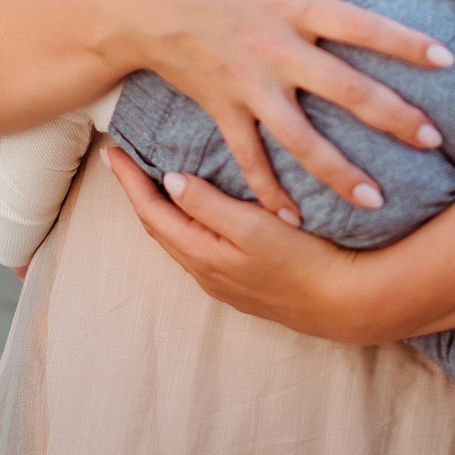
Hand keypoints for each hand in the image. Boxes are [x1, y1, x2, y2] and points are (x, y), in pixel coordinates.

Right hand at [104, 0, 454, 218]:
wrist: (134, 2)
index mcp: (291, 3)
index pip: (361, 25)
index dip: (405, 42)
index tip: (447, 60)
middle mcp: (276, 50)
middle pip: (345, 90)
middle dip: (393, 117)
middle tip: (432, 141)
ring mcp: (249, 86)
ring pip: (301, 139)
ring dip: (340, 173)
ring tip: (377, 202)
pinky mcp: (222, 110)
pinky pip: (249, 158)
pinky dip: (268, 191)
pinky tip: (293, 219)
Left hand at [105, 148, 401, 344]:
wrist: (342, 304)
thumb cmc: (303, 261)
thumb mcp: (253, 228)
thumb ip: (209, 205)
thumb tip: (169, 180)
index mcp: (202, 254)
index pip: (152, 212)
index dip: (130, 180)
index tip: (112, 150)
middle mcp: (205, 271)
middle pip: (159, 227)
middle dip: (139, 193)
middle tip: (126, 160)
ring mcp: (223, 280)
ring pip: (179, 238)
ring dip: (162, 209)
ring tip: (153, 180)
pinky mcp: (241, 283)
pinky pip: (199, 247)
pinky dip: (186, 222)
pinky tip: (197, 211)